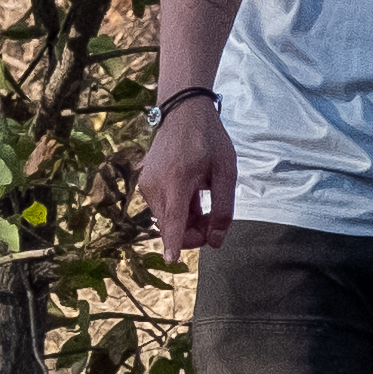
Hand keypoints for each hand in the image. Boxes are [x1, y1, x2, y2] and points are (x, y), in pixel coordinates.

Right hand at [138, 95, 237, 259]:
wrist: (182, 113)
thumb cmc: (208, 140)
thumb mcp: (226, 173)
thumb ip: (223, 210)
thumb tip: (216, 241)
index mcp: (178, 180)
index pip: (174, 219)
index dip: (175, 242)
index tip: (172, 260)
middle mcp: (156, 185)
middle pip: (171, 226)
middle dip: (193, 234)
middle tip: (214, 224)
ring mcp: (147, 185)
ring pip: (166, 220)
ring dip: (186, 223)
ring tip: (204, 204)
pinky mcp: (145, 184)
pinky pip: (162, 209)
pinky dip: (178, 212)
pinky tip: (191, 197)